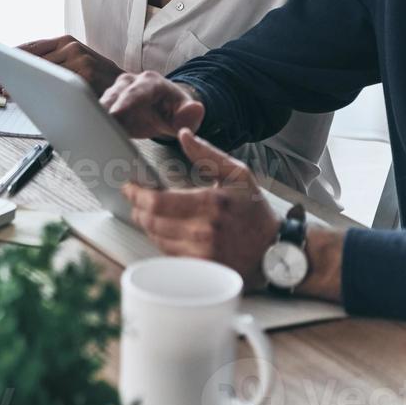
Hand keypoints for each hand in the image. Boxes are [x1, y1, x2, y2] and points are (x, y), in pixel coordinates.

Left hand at [18, 36, 122, 95]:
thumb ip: (54, 60)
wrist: (125, 87)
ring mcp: (78, 61)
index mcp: (67, 41)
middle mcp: (71, 47)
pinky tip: (26, 98)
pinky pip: (54, 86)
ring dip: (19, 85)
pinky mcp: (83, 78)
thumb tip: (23, 70)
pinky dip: (36, 92)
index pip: (32, 46)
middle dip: (11, 73)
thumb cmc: (96, 77)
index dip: (12, 57)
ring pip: (40, 73)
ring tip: (5, 93)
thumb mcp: (76, 60)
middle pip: (32, 60)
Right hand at [99, 70, 205, 138]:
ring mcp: (116, 93)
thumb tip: (196, 108)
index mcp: (151, 82)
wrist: (167, 110)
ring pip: (101, 104)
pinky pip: (97, 113)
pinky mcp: (107, 104)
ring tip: (89, 135)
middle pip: (113, 96)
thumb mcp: (187, 116)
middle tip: (94, 127)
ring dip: (95, 119)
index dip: (125, 103)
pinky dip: (94, 124)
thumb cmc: (177, 112)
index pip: (136, 92)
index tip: (114, 114)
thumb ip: (190, 116)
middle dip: (103, 111)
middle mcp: (130, 83)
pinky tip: (90, 137)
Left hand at [123, 129, 280, 288]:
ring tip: (147, 212)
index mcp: (212, 204)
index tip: (129, 186)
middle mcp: (205, 231)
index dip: (137, 194)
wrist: (275, 249)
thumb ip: (207, 154)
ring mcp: (203, 254)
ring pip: (157, 238)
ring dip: (148, 224)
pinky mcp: (202, 269)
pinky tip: (163, 230)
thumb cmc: (255, 211)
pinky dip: (161, 240)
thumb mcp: (238, 174)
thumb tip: (184, 134)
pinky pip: (169, 254)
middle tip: (134, 199)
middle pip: (152, 222)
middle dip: (137, 208)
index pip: (158, 202)